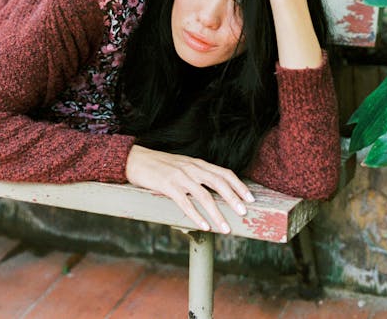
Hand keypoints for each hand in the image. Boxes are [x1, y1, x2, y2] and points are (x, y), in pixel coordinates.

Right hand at [125, 145, 254, 232]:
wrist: (136, 159)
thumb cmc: (161, 165)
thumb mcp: (183, 166)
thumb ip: (198, 175)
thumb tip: (216, 190)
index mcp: (198, 163)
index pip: (224, 173)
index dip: (239, 185)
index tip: (250, 198)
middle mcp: (192, 168)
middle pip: (218, 183)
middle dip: (233, 199)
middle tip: (244, 213)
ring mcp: (180, 177)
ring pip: (204, 195)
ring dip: (217, 213)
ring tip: (225, 228)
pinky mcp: (168, 186)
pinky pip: (185, 203)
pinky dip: (196, 216)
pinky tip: (204, 226)